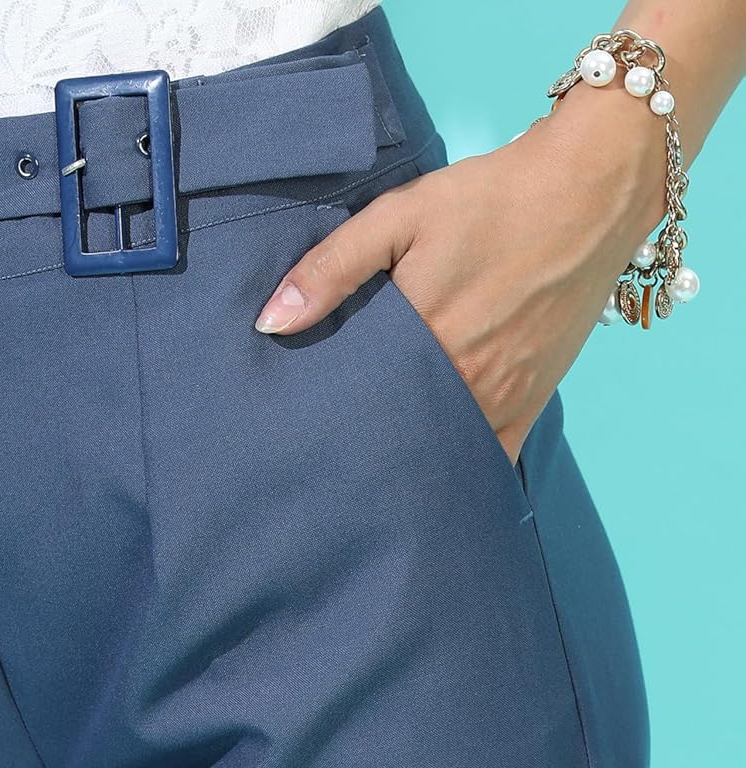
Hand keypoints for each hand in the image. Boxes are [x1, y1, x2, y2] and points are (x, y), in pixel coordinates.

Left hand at [253, 81, 667, 467]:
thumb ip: (333, 268)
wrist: (592, 192)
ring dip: (404, 459)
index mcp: (423, 340)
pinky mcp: (530, 405)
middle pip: (394, 433)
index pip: (355, 401)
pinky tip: (427, 479)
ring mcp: (501, 400)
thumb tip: (271, 323)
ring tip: (364, 467)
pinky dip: (457, 469)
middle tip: (322, 452)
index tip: (295, 427)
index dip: (323, 416)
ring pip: (437, 452)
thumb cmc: (493, 199)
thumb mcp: (403, 216)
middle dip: (358, 443)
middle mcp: (463, 383)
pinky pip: (488, 458)